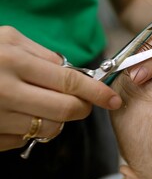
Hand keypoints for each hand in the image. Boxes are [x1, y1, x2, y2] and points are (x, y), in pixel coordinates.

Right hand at [0, 26, 121, 150]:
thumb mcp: (8, 39)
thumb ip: (43, 55)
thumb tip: (73, 72)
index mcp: (14, 63)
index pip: (71, 83)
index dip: (98, 93)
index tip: (113, 99)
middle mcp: (6, 92)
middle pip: (67, 111)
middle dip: (83, 108)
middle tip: (83, 102)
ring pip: (50, 129)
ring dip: (58, 119)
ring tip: (45, 103)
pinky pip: (27, 139)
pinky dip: (34, 128)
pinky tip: (21, 113)